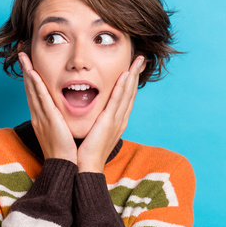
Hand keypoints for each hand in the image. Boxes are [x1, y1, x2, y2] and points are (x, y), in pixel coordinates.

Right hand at [18, 52, 76, 163]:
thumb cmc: (66, 151)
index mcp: (42, 118)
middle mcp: (38, 115)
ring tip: (23, 56)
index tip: (29, 63)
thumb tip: (62, 112)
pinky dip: (35, 85)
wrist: (65, 165)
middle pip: (30, 88)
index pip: (35, 93)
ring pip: (33, 90)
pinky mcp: (48, 119)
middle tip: (21, 53)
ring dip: (28, 72)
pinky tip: (32, 73)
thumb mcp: (60, 131)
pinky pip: (40, 99)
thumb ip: (59, 119)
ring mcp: (41, 116)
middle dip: (25, 70)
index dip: (31, 78)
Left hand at [77, 56, 144, 172]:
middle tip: (141, 58)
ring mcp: (116, 121)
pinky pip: (117, 101)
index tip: (132, 68)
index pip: (125, 98)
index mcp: (116, 122)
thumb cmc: (85, 153)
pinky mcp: (109, 122)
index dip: (130, 82)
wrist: (85, 168)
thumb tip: (91, 114)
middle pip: (130, 92)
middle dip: (136, 75)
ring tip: (138, 60)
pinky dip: (123, 87)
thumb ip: (94, 121)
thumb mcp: (92, 132)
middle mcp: (120, 120)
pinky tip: (126, 75)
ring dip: (133, 75)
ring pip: (127, 93)